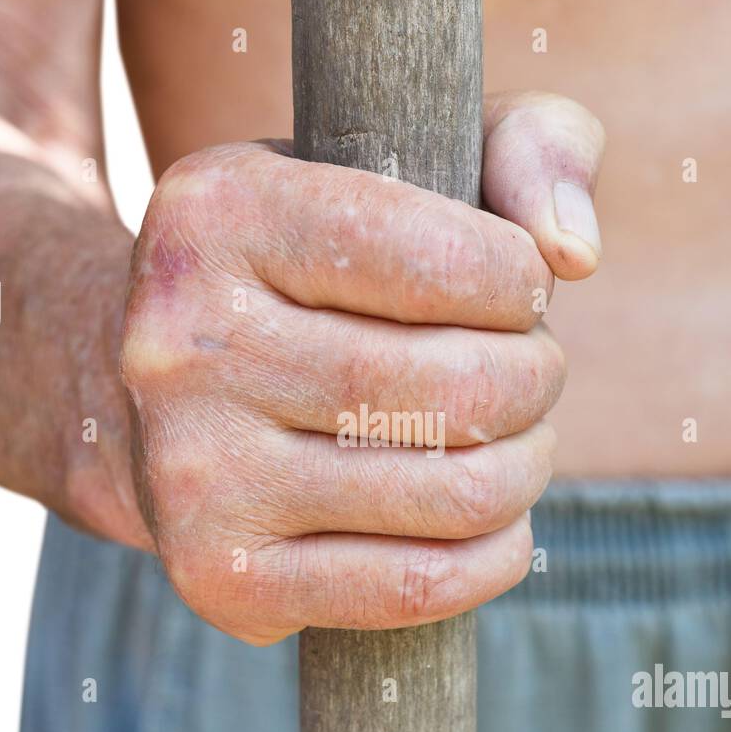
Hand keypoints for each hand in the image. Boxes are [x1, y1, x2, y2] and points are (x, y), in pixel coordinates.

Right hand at [120, 91, 604, 643]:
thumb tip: (574, 253)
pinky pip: (422, 587)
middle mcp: (184, 345)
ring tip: (509, 437)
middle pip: (464, 390)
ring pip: (459, 493)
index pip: (450, 261)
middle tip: (522, 372)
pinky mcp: (221, 577)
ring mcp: (193, 474)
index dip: (522, 285)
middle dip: (536, 380)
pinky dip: (497, 556)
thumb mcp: (406, 156)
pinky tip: (493, 522)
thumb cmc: (315, 271)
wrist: (156, 399)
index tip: (510, 290)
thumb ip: (525, 144)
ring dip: (526, 465)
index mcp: (217, 213)